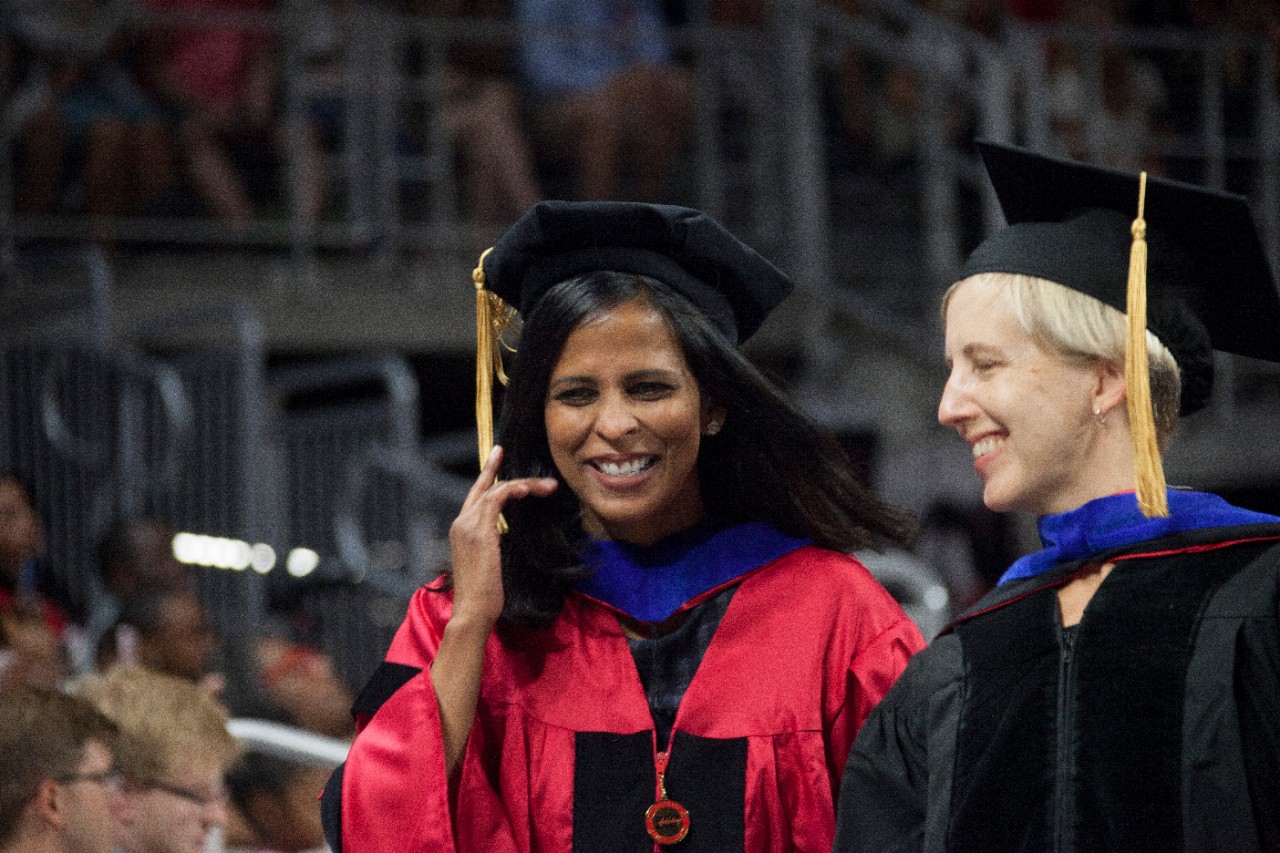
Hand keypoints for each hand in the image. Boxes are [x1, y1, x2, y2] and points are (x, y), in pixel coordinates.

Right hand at [447, 446, 557, 627]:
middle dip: (492, 467)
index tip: (496, 466)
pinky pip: (498, 498)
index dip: (485, 480)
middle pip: (481, 488)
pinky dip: (515, 490)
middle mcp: (460, 523)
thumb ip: (494, 546)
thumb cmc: (484, 595)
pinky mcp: (479, 529)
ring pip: (496, 491)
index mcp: (461, 531)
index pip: (475, 499)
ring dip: (524, 484)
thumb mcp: (490, 564)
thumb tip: (508, 539)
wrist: (473, 610)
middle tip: (502, 450)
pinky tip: (531, 490)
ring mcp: (467, 525)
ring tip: (547, 485)